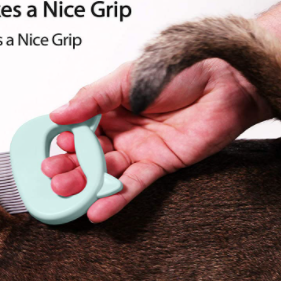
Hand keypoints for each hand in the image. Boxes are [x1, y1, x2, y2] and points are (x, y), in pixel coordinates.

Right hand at [43, 59, 271, 222]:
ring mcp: (138, 150)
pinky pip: (132, 186)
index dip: (67, 139)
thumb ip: (92, 98)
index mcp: (111, 108)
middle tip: (53, 176)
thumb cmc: (182, 69)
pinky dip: (114, 200)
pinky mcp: (157, 165)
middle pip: (89, 154)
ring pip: (105, 172)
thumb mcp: (127, 78)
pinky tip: (96, 210)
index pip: (80, 129)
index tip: (56, 146)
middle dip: (69, 166)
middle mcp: (122, 131)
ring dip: (84, 184)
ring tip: (65, 190)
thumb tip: (57, 114)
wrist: (227, 81)